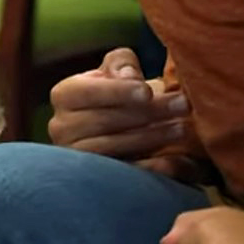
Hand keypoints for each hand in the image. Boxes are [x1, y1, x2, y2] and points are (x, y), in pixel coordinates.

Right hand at [48, 48, 189, 166]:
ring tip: (182, 127)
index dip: (116, 92)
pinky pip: (122, 174)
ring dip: (151, 137)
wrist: (128, 124)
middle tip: (182, 105)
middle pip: (102, 121)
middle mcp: (61, 127)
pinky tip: (174, 159)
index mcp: (64, 95)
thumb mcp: (120, 69)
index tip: (147, 92)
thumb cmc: (123, 90)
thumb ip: (122, 63)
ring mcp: (77, 156)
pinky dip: (149, 167)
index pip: (83, 92)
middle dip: (146, 113)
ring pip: (111, 147)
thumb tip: (129, 76)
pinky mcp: (95, 179)